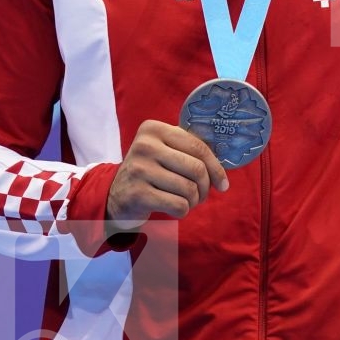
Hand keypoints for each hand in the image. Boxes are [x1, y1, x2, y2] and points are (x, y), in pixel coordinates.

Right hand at [105, 119, 228, 231]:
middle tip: (203, 195)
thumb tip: (224, 168)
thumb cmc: (151, 170)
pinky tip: (176, 208)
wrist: (116, 194)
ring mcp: (139, 169)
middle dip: (206, 187)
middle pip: (196, 169)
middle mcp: (144, 146)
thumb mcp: (165, 151)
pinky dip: (183, 210)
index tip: (223, 183)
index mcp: (153, 129)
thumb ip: (190, 150)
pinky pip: (178, 205)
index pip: (198, 147)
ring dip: (195, 200)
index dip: (216, 168)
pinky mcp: (137, 194)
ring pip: (189, 189)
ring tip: (189, 201)